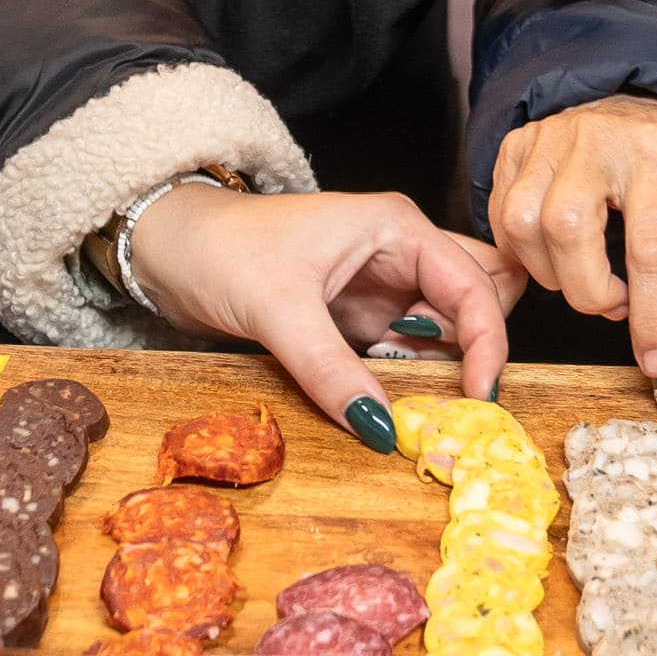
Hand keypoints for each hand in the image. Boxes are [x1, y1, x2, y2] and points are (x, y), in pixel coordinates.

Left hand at [119, 180, 514, 440]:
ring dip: (438, 368)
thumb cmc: (221, 250)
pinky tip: (383, 396)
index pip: (475, 285)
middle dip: (474, 347)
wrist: (169, 250)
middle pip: (479, 298)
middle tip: (445, 390)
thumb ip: (330, 369)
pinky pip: (406, 352)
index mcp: (398, 228)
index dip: (487, 341)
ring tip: (407, 395)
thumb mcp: (277, 309)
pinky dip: (406, 378)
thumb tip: (381, 428)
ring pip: (444, 331)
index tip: (478, 397)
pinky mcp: (359, 318)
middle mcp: (401, 253)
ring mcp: (382, 287)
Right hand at [484, 92, 656, 375]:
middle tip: (615, 302)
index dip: (652, 314)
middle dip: (589, 290)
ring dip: (554, 274)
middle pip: (568, 231)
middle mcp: (596, 136)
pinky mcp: (514, 146)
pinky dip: (526, 253)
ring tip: (586, 273)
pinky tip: (556, 253)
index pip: (650, 246)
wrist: (629, 107)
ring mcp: (546, 138)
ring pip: (524, 227)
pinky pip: (501, 218)